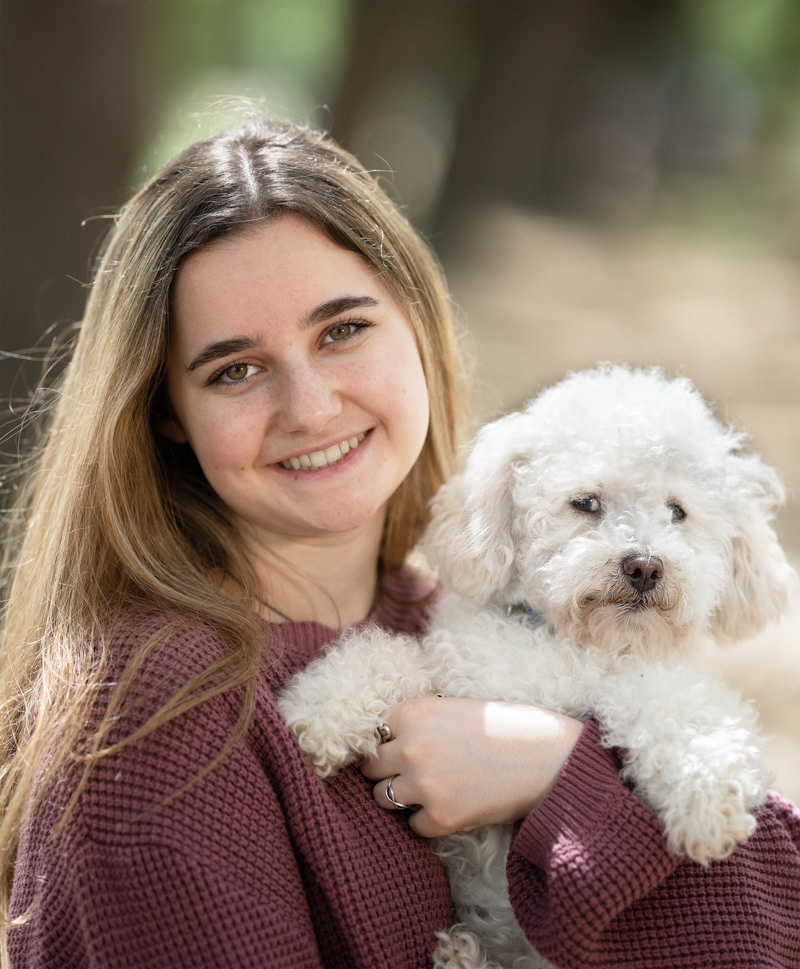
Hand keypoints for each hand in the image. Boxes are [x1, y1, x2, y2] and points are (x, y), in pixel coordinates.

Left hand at [360, 696, 583, 837]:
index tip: (396, 748)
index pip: (371, 733)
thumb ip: (418, 718)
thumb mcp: (453, 706)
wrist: (546, 757)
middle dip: (386, 770)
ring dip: (400, 796)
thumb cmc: (504, 726)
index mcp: (412, 713)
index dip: (385, 742)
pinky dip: (426, 820)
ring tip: (429, 790)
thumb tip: (386, 732)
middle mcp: (410, 748)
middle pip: (369, 767)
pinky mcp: (440, 818)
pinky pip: (413, 826)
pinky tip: (450, 806)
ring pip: (381, 798)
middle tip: (410, 772)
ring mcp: (423, 786)